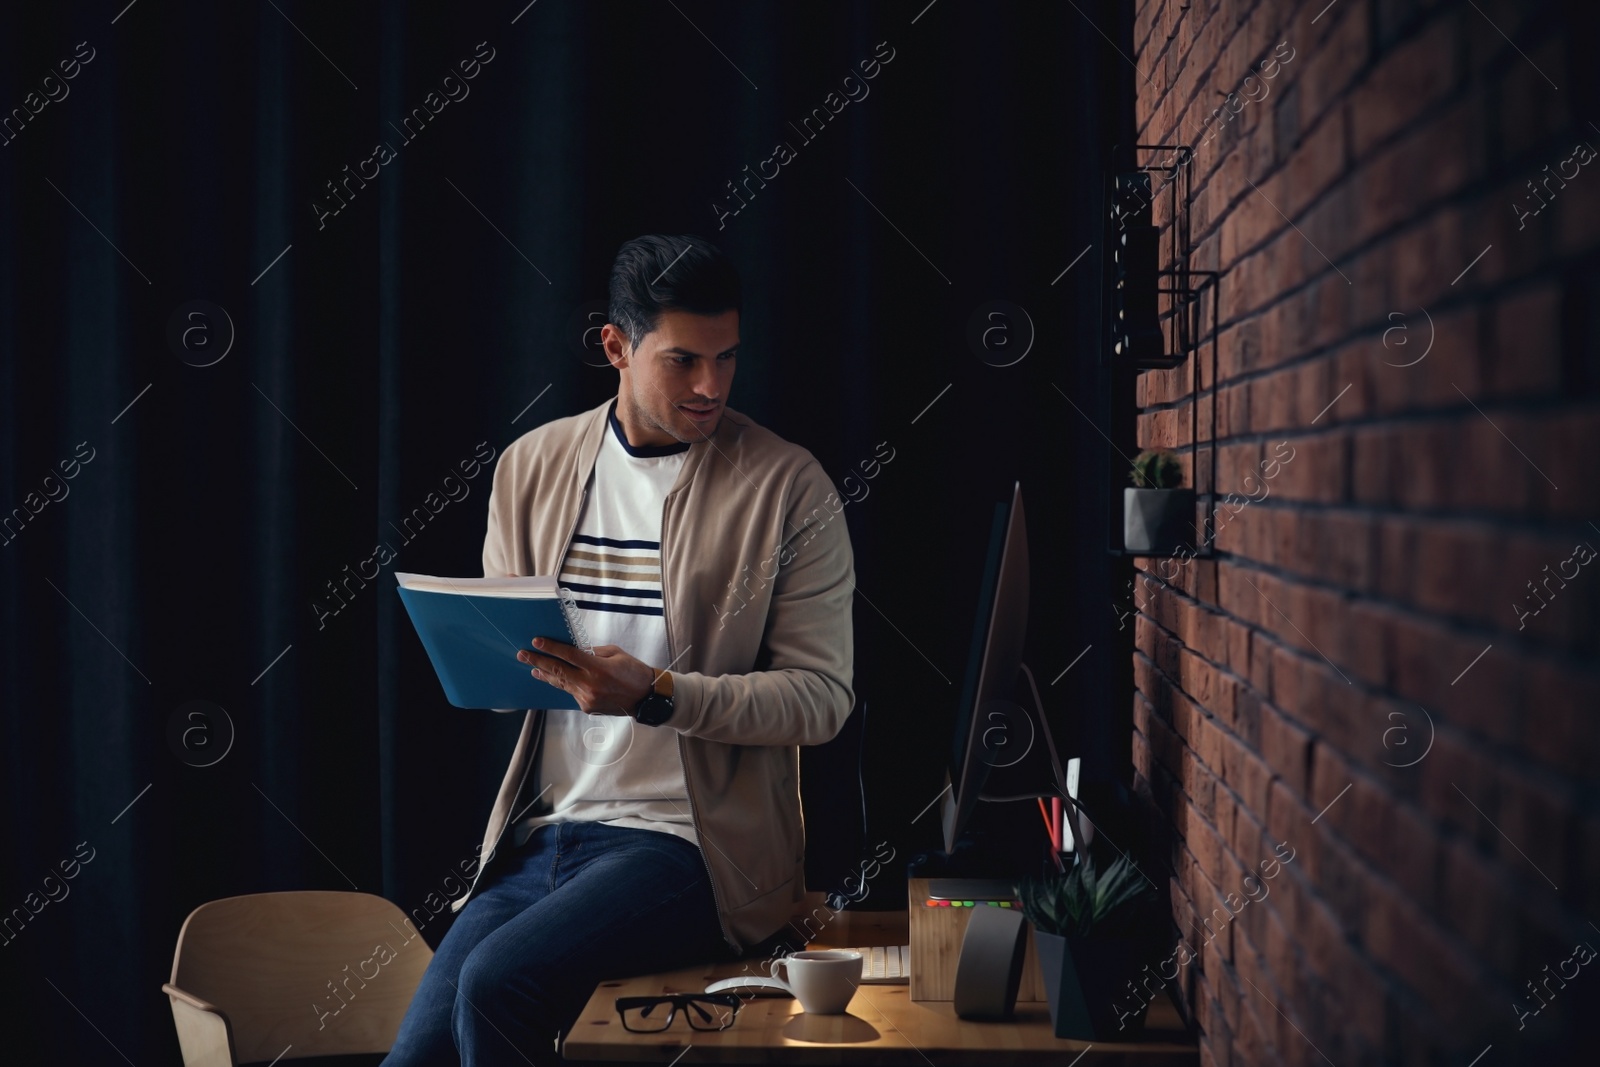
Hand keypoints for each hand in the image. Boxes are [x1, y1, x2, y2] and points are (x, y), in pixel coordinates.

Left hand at [518, 638, 654, 716]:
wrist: (646, 698)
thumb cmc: (633, 672)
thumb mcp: (615, 653)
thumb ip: (593, 652)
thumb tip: (574, 650)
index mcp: (598, 668)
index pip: (568, 655)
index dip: (551, 648)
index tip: (537, 641)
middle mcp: (589, 685)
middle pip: (558, 671)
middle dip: (538, 662)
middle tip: (522, 655)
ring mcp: (586, 699)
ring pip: (561, 684)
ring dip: (546, 675)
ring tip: (533, 669)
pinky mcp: (586, 707)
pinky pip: (572, 692)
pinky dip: (567, 684)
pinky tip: (559, 679)